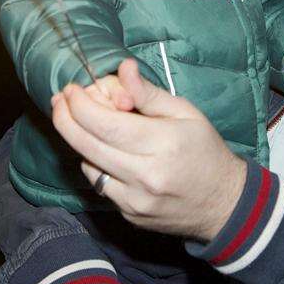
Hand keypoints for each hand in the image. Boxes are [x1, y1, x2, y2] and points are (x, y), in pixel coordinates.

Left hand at [52, 59, 246, 241]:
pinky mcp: (129, 215)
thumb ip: (149, 94)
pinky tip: (105, 151)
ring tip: (86, 124)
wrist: (224, 204)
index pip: (106, 124)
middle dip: (65, 120)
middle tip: (59, 101)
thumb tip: (123, 69)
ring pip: (88, 166)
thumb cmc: (206, 151)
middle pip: (87, 146)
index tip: (71, 90)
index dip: (81, 106)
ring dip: (80, 143)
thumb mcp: (185, 113)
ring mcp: (135, 200)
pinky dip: (96, 164)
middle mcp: (145, 176)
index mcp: (163, 144)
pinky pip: (100, 185)